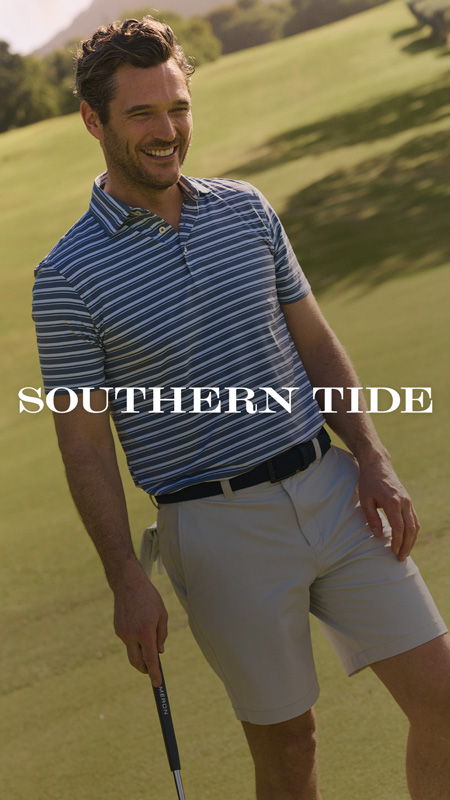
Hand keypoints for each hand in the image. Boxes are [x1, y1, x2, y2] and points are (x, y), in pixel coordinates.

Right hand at [112, 557, 167, 685]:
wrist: (127, 584)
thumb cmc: (149, 598)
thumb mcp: (162, 614)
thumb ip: (161, 634)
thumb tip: (159, 652)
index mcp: (145, 632)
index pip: (151, 659)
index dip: (155, 673)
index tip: (158, 684)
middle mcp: (132, 635)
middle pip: (137, 662)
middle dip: (145, 669)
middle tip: (152, 670)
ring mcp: (122, 633)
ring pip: (132, 651)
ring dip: (140, 652)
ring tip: (147, 638)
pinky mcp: (117, 630)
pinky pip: (128, 641)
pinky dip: (134, 640)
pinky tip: (138, 625)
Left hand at [357, 456, 419, 560]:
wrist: (377, 465)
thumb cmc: (368, 482)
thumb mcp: (365, 500)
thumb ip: (372, 518)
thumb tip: (378, 535)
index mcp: (393, 502)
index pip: (399, 527)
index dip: (397, 541)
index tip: (394, 552)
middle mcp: (404, 502)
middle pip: (410, 528)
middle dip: (407, 545)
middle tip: (401, 558)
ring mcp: (408, 501)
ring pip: (415, 524)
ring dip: (411, 540)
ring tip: (404, 552)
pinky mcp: (408, 500)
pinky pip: (414, 519)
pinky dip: (412, 531)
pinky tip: (407, 540)